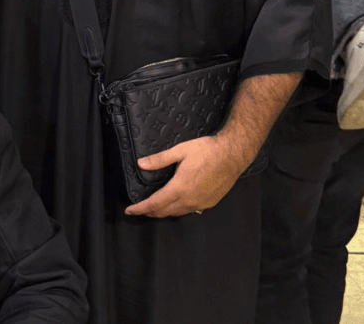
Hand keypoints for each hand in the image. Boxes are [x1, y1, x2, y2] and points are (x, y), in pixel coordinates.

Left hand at [123, 135, 248, 218]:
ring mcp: (201, 203)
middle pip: (164, 211)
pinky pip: (190, 211)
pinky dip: (179, 210)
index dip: (140, 208)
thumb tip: (141, 164)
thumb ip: (160, 159)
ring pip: (178, 213)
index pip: (154, 203)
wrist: (233, 154)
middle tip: (140, 210)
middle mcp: (189, 199)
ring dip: (165, 212)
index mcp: (179, 187)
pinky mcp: (210, 202)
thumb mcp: (180, 151)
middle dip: (150, 212)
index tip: (130, 211)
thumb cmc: (208, 150)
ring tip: (156, 208)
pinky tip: (177, 204)